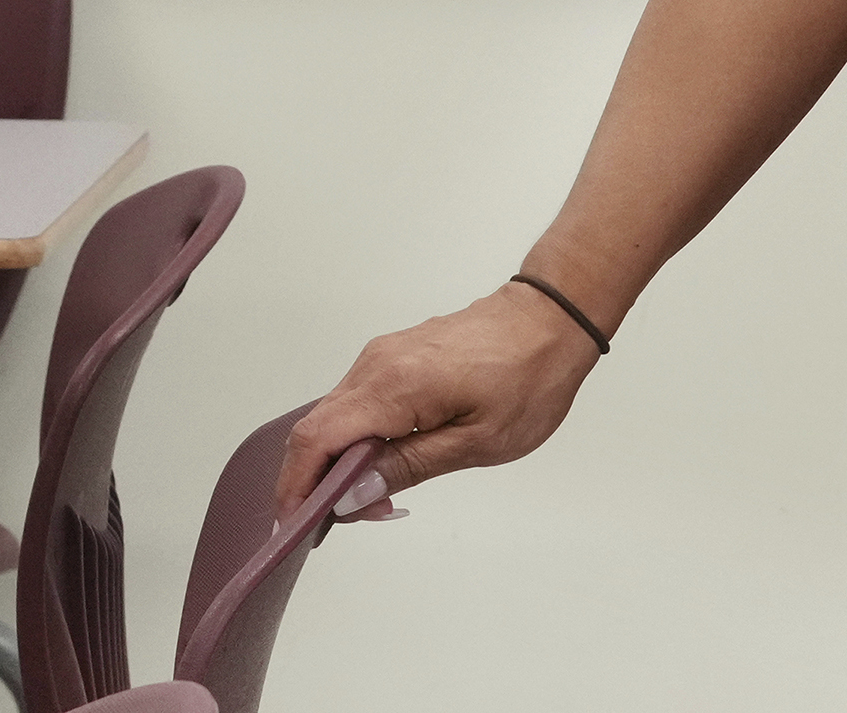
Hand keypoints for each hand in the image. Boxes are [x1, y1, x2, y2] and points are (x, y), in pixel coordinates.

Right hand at [275, 286, 605, 514]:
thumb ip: (408, 466)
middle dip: (316, 482)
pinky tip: (381, 464)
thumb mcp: (477, 441)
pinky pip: (355, 401)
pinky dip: (354, 437)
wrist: (552, 318)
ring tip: (373, 499)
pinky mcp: (392, 356)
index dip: (297, 487)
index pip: (317, 439)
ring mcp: (382, 356)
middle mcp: (376, 365)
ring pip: (334, 416)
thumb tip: (352, 493)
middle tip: (348, 521)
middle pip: (316, 429)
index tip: (295, 527)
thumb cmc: (528, 378)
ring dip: (337, 462)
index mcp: (394, 386)